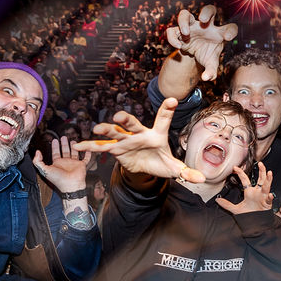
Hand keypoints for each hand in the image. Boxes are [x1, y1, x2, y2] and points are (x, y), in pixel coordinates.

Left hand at [33, 136, 91, 192]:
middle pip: (65, 151)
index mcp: (57, 164)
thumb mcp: (44, 170)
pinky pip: (85, 158)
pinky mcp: (82, 165)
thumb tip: (37, 152)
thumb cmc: (58, 179)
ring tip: (73, 141)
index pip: (55, 153)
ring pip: (74, 153)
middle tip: (63, 137)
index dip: (55, 147)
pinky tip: (87, 149)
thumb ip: (38, 161)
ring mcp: (74, 164)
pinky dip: (87, 154)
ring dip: (74, 147)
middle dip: (64, 144)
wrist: (70, 185)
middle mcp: (66, 163)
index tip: (55, 140)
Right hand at [73, 97, 204, 182]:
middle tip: (120, 116)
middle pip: (132, 123)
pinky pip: (101, 147)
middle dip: (125, 119)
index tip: (174, 100)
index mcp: (156, 134)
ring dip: (106, 130)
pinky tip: (78, 145)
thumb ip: (186, 172)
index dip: (167, 110)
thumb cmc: (159, 161)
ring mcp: (125, 140)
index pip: (163, 120)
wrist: (145, 166)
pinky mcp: (115, 149)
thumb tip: (202, 180)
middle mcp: (139, 134)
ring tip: (97, 129)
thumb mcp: (173, 168)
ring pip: (115, 132)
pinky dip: (90, 146)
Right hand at [166, 5, 238, 81]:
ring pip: (185, 14)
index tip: (227, 37)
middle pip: (209, 10)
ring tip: (186, 33)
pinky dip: (172, 38)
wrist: (194, 56)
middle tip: (203, 20)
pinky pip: (172, 30)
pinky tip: (178, 47)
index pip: (229, 28)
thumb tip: (206, 78)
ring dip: (184, 21)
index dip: (230, 30)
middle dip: (206, 12)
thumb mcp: (210, 64)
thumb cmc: (206, 55)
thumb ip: (211, 72)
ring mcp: (191, 27)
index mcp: (219, 34)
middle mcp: (206, 26)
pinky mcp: (179, 32)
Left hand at [216, 162, 273, 214]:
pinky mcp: (267, 204)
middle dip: (261, 171)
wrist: (256, 222)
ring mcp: (263, 197)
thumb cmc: (249, 214)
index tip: (235, 167)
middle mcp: (257, 192)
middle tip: (261, 163)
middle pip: (260, 179)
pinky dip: (269, 197)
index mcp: (249, 192)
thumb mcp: (236, 209)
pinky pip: (268, 200)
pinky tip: (269, 195)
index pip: (245, 180)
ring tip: (269, 173)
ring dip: (268, 180)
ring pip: (266, 186)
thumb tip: (218, 200)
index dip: (240, 173)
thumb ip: (227, 205)